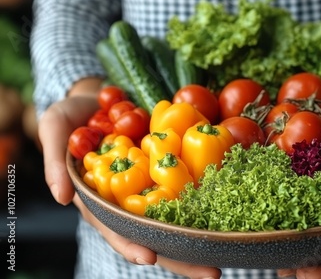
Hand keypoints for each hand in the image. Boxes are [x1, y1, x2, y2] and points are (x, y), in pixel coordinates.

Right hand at [39, 78, 221, 278]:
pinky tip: (229, 211)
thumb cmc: (72, 115)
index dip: (130, 246)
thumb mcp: (54, 128)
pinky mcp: (168, 169)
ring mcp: (150, 186)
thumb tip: (62, 199)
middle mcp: (128, 201)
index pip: (115, 230)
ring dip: (201, 236)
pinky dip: (205, 200)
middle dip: (181, 257)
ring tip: (229, 252)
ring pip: (176, 218)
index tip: (149, 257)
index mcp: (100, 201)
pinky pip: (187, 187)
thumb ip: (55, 163)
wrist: (100, 96)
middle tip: (212, 272)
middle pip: (155, 235)